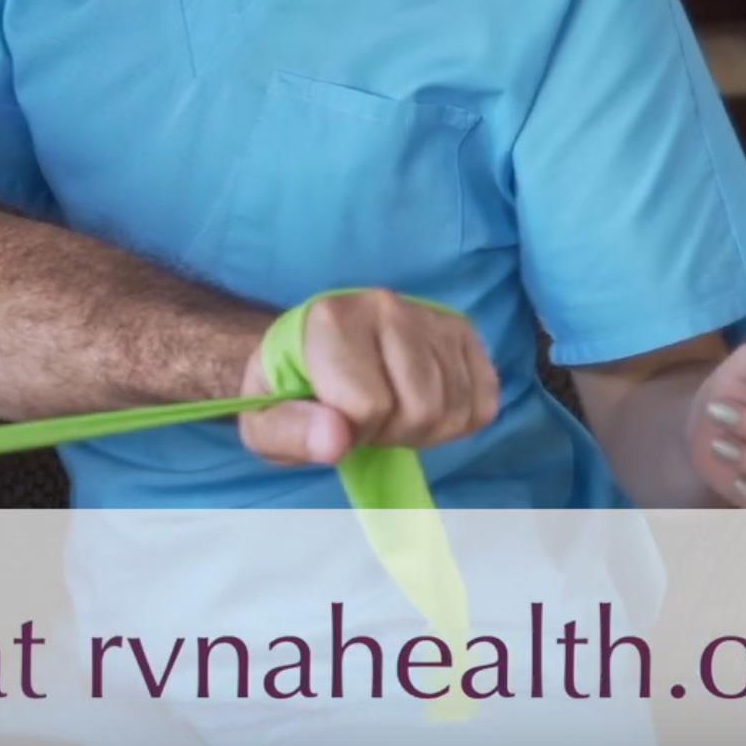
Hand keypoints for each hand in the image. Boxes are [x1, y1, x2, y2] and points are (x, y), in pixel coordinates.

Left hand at [235, 289, 501, 465]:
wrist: (309, 355)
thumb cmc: (287, 390)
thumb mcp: (262, 423)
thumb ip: (288, 432)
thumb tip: (335, 440)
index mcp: (329, 319)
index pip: (369, 406)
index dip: (351, 432)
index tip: (331, 419)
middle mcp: (384, 305)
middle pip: (421, 409)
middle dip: (391, 434)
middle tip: (363, 418)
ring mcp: (428, 315)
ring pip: (455, 408)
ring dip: (424, 430)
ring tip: (389, 409)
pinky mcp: (462, 332)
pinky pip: (483, 402)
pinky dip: (456, 422)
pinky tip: (421, 405)